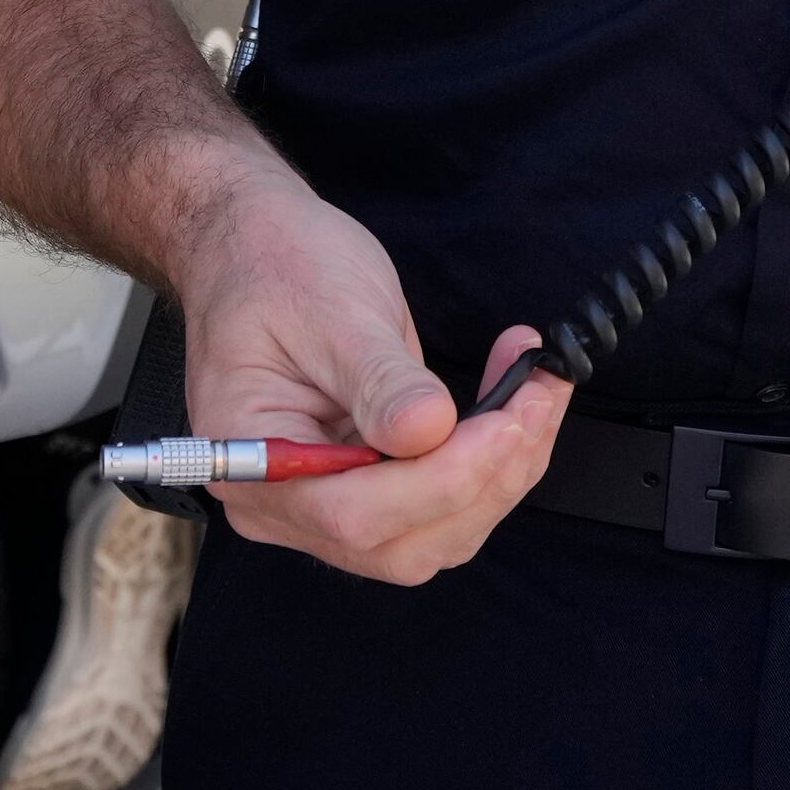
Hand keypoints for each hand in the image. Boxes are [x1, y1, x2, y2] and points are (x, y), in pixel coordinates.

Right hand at [163, 160, 564, 584]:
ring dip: (501, 472)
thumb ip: (380, 379)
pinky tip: (513, 405)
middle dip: (486, 478)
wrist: (254, 247)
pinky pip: (439, 505)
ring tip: (535, 391)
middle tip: (537, 398)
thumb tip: (432, 431)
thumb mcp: (330, 310)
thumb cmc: (272, 266)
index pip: (353, 513)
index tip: (506, 422)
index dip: (442, 481)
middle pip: (400, 542)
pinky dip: (490, 463)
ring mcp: (324, 504)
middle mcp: (283, 503)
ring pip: (433, 533)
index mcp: (252, 462)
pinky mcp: (367, 488)